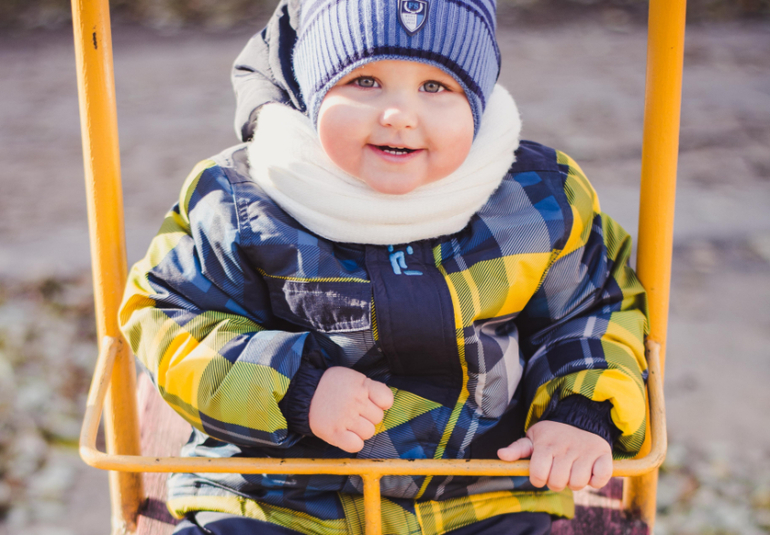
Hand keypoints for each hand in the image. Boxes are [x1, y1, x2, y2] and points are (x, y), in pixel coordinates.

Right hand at [308, 367, 393, 452]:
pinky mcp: (335, 432)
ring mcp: (345, 417)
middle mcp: (356, 401)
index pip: (387, 400)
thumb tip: (384, 405)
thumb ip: (369, 388)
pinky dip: (353, 443)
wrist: (305, 392)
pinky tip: (346, 434)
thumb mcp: (353, 378)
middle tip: (356, 413)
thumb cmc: (332, 386)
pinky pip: (356, 445)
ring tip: (349, 422)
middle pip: (378, 418)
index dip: (381, 404)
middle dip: (368, 417)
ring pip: (369, 432)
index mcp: (362, 385)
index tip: (372, 403)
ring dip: (361, 430)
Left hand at [497, 420, 612, 490]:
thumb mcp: (533, 438)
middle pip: (557, 483)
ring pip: (578, 483)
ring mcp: (586, 451)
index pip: (538, 475)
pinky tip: (590, 472)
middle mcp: (566, 448)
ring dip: (575, 482)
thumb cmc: (553, 434)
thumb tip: (501, 455)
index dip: (538, 479)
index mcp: (546, 445)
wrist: (581, 418)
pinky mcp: (604, 454)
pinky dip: (596, 481)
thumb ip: (517, 449)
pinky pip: (600, 479)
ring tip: (573, 471)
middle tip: (559, 472)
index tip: (542, 473)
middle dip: (556, 483)